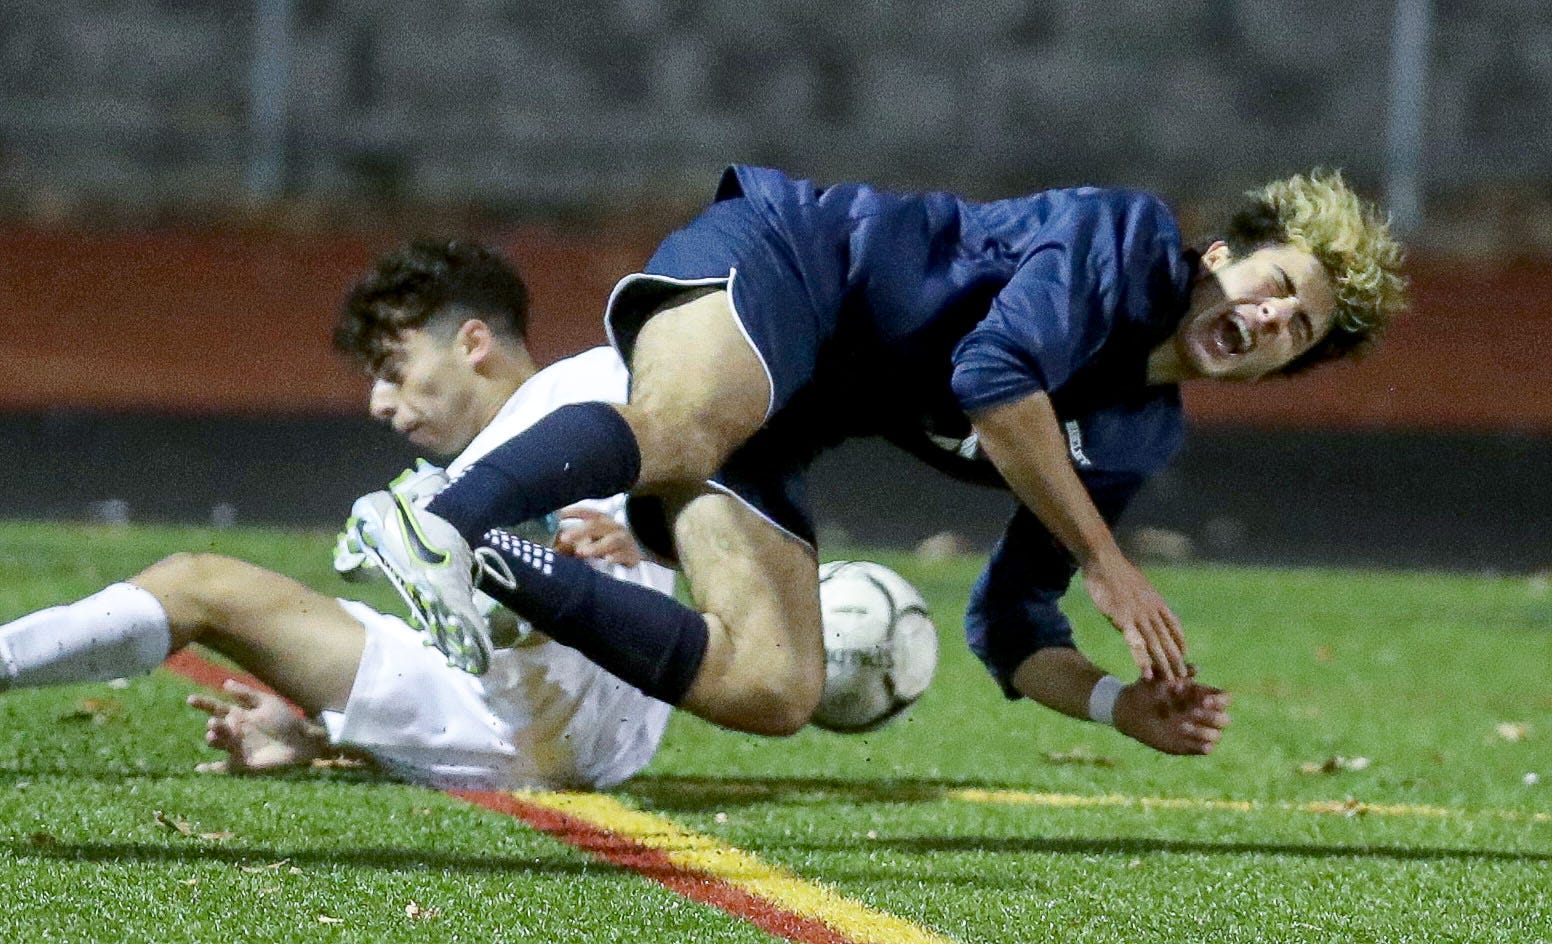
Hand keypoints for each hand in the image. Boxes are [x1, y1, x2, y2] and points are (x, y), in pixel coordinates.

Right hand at [186, 680, 327, 773]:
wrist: (300, 741)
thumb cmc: (285, 719)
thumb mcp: (266, 703)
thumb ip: (246, 695)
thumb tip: (225, 683)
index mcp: (238, 714)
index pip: (216, 708)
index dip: (203, 704)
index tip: (190, 699)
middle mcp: (234, 731)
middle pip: (216, 726)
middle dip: (214, 725)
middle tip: (214, 723)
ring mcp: (236, 747)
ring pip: (218, 743)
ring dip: (215, 740)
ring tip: (214, 735)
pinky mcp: (242, 762)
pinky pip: (222, 767)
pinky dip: (211, 769)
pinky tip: (199, 768)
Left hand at [553, 505, 642, 566]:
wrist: (634, 558)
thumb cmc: (605, 547)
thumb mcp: (588, 541)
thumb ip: (569, 542)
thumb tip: (546, 544)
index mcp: (599, 520)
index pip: (584, 512)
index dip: (570, 512)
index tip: (555, 515)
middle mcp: (612, 527)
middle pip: (595, 525)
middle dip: (578, 531)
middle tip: (563, 539)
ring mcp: (623, 540)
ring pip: (612, 540)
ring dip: (596, 546)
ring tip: (582, 552)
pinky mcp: (632, 555)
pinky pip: (625, 554)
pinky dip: (616, 557)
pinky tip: (608, 560)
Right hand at [1081, 552, 1186, 679]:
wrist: (1104, 561)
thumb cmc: (1116, 572)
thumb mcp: (1138, 584)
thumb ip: (1144, 598)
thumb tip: (1146, 602)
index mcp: (1157, 602)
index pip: (1174, 626)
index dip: (1180, 642)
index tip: (1186, 656)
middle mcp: (1152, 611)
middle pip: (1168, 640)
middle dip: (1177, 660)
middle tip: (1184, 678)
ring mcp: (1139, 616)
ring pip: (1155, 645)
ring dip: (1164, 665)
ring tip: (1171, 682)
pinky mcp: (1123, 620)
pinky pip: (1135, 644)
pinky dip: (1142, 660)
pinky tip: (1146, 673)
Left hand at [1113, 676, 1230, 754]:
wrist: (1130, 711)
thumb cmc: (1146, 690)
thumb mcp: (1159, 678)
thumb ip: (1177, 673)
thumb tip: (1196, 669)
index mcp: (1201, 696)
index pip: (1224, 699)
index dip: (1221, 700)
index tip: (1206, 699)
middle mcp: (1203, 714)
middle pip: (1225, 719)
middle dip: (1213, 717)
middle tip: (1194, 712)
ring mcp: (1197, 731)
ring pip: (1217, 735)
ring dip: (1205, 732)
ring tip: (1181, 726)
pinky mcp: (1189, 745)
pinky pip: (1206, 749)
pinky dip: (1203, 746)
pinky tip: (1187, 739)